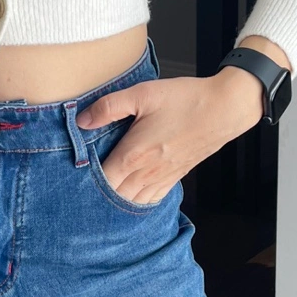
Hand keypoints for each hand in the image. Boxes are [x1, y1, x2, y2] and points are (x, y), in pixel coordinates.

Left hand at [75, 65, 266, 204]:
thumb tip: (82, 120)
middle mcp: (147, 172)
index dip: (84, 184)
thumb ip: (109, 107)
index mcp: (134, 154)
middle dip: (96, 197)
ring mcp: (163, 177)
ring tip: (100, 199)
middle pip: (114, 197)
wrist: (225, 109)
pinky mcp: (175, 176)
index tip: (71, 181)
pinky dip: (137, 202)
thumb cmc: (186, 100)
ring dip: (116, 202)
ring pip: (132, 202)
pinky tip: (130, 197)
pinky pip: (151, 199)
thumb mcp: (142, 94)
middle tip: (80, 193)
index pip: (101, 181)